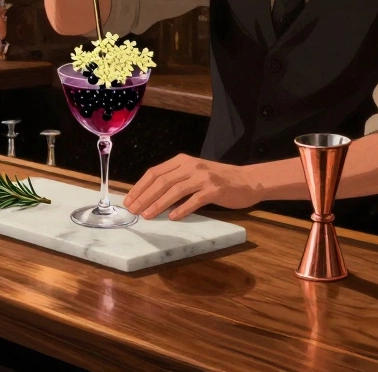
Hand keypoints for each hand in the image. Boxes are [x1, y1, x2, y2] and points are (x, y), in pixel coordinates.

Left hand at [123, 154, 264, 220]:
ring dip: (158, 204)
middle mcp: (191, 166)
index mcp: (182, 161)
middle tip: (133, 210)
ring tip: (147, 215)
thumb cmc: (218, 180)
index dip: (140, 186)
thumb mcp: (194, 174)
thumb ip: (176, 181)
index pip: (155, 172)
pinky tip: (172, 217)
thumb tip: (150, 197)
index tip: (129, 199)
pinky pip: (195, 200)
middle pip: (162, 181)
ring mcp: (203, 177)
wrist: (247, 180)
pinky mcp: (215, 190)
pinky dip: (182, 209)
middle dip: (145, 196)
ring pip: (175, 190)